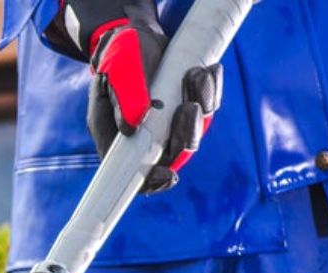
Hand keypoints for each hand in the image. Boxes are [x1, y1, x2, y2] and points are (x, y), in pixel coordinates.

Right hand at [45, 0, 223, 193]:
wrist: (134, 37)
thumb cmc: (119, 57)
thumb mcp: (116, 74)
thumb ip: (123, 99)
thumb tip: (131, 127)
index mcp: (120, 138)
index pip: (135, 172)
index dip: (153, 181)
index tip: (169, 175)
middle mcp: (147, 136)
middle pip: (173, 154)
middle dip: (186, 134)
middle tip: (189, 107)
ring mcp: (170, 123)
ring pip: (194, 130)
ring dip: (202, 105)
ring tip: (196, 75)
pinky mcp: (188, 105)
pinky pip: (208, 106)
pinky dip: (211, 89)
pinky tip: (208, 69)